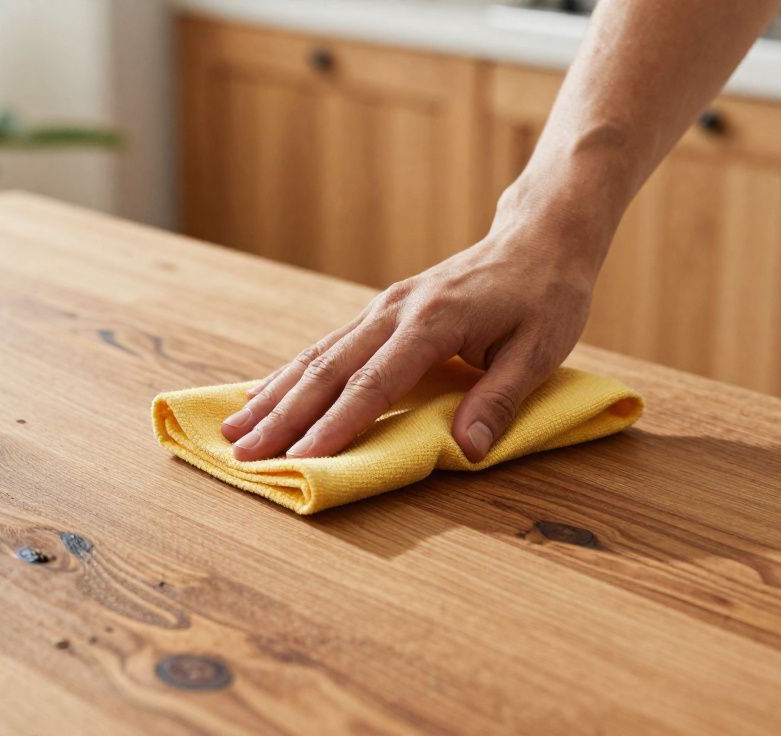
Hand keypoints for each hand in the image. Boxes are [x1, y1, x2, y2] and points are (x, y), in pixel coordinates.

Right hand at [220, 189, 611, 461]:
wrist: (537, 238)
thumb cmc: (545, 296)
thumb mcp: (540, 350)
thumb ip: (500, 399)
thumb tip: (467, 451)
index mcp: (432, 323)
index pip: (374, 384)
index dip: (336, 426)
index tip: (301, 460)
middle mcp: (394, 311)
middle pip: (327, 369)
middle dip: (283, 415)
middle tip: (243, 453)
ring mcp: (382, 308)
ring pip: (316, 355)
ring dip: (274, 395)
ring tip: (234, 429)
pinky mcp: (380, 311)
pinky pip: (326, 345)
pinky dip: (290, 373)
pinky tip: (264, 394)